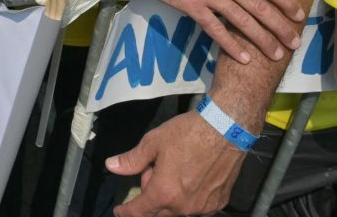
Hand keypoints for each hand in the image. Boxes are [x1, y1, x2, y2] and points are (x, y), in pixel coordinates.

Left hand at [107, 111, 245, 215]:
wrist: (226, 129)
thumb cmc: (188, 133)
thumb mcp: (153, 142)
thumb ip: (132, 159)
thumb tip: (111, 166)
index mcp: (164, 193)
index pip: (139, 212)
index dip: (126, 212)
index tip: (119, 211)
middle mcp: (183, 206)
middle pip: (158, 213)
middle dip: (149, 198)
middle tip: (152, 172)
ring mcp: (203, 207)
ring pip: (178, 211)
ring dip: (169, 198)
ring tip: (174, 171)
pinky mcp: (219, 202)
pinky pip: (197, 207)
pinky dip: (188, 197)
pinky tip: (190, 177)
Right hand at [120, 0, 303, 62]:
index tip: (298, 13)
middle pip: (259, 5)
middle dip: (280, 25)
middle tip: (295, 42)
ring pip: (243, 20)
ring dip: (262, 39)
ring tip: (276, 55)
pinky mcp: (191, 5)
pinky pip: (216, 29)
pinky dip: (232, 45)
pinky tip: (243, 58)